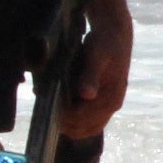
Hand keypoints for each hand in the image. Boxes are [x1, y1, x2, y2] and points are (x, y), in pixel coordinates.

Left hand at [58, 12, 132, 140]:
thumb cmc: (104, 42)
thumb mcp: (96, 55)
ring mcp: (107, 106)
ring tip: (52, 106)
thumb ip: (90, 76)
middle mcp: (111, 106)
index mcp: (111, 98)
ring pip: (84, 128)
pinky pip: (86, 120)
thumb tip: (87, 95)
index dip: (63, 117)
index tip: (47, 106)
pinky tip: (60, 105)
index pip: (82, 120)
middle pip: (82, 129)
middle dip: (63, 122)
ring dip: (67, 122)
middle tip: (46, 106)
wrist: (115, 33)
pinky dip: (72, 118)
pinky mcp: (103, 103)